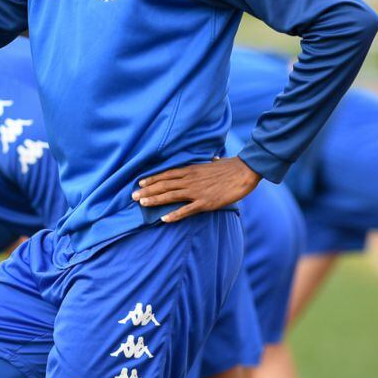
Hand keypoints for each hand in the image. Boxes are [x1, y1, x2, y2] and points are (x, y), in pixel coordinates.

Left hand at [132, 157, 261, 223]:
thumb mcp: (216, 162)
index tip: (140, 182)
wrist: (244, 172)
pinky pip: (187, 210)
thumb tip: (213, 159)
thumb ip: (210, 163)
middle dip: (147, 190)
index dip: (152, 178)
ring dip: (155, 200)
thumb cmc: (231, 167)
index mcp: (191, 169)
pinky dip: (174, 214)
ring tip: (142, 204)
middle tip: (133, 196)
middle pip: (164, 184)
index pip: (167, 174)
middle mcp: (190, 179)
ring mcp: (197, 191)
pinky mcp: (205, 202)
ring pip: (171, 196)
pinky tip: (164, 218)